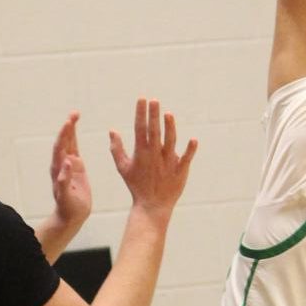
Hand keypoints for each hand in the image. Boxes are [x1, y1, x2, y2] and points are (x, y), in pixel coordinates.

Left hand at [46, 113, 91, 234]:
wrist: (71, 215)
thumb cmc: (67, 208)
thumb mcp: (66, 197)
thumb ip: (64, 181)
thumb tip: (67, 163)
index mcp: (58, 170)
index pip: (60, 148)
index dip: (63, 136)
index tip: (68, 124)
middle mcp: (61, 164)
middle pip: (63, 142)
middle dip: (67, 127)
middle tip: (74, 113)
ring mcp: (68, 164)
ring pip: (68, 143)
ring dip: (70, 129)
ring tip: (75, 115)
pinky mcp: (76, 166)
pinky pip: (74, 148)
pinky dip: (75, 137)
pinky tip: (75, 129)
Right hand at [109, 99, 197, 218]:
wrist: (152, 206)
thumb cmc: (136, 186)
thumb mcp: (123, 167)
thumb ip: (116, 149)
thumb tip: (112, 130)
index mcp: (141, 153)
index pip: (140, 129)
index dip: (141, 113)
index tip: (142, 99)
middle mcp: (155, 156)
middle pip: (155, 132)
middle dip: (154, 115)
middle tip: (154, 100)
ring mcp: (168, 163)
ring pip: (170, 142)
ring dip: (170, 128)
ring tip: (168, 114)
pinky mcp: (180, 171)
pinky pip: (186, 159)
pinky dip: (190, 150)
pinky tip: (193, 140)